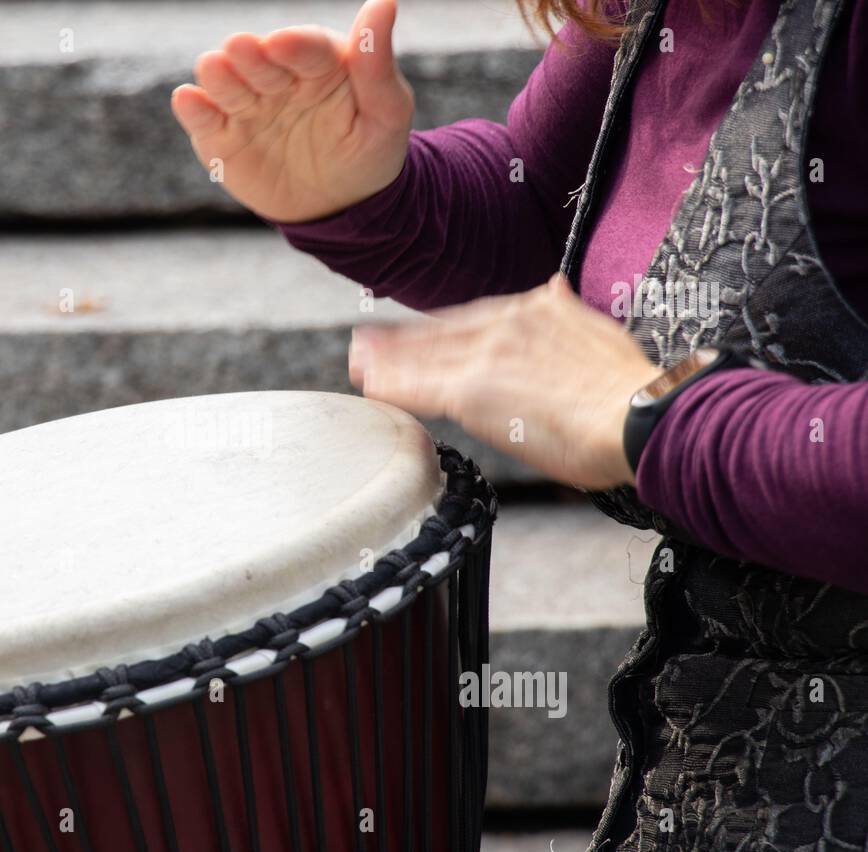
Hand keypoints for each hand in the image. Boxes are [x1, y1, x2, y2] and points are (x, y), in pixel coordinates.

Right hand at [170, 0, 413, 222]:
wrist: (338, 206)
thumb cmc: (368, 151)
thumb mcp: (386, 113)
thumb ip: (377, 64)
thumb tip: (385, 2)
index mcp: (319, 62)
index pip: (306, 47)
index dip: (294, 45)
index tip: (282, 43)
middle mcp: (277, 76)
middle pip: (258, 61)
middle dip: (250, 55)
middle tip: (242, 49)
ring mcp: (246, 105)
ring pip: (226, 84)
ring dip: (219, 75)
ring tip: (214, 68)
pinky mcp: (221, 137)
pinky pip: (204, 121)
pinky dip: (193, 110)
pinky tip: (187, 100)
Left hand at [348, 275, 659, 489]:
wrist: (642, 415)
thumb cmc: (632, 391)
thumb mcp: (599, 331)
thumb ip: (566, 313)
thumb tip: (555, 287)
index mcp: (538, 308)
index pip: (476, 317)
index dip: (441, 328)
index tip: (417, 333)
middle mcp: (507, 323)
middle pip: (442, 332)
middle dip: (402, 339)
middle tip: (366, 343)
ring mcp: (486, 355)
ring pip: (424, 358)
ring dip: (386, 361)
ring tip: (358, 364)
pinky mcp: (473, 391)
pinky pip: (420, 388)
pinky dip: (392, 385)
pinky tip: (371, 387)